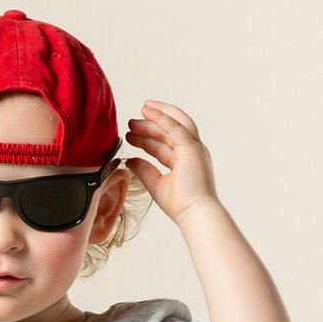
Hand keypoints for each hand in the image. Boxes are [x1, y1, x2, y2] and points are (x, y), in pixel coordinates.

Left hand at [124, 100, 219, 224]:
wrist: (193, 213)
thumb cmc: (180, 204)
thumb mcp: (155, 183)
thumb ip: (143, 169)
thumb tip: (129, 160)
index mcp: (184, 160)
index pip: (164, 143)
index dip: (146, 138)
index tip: (130, 134)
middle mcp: (191, 152)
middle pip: (169, 131)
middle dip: (150, 125)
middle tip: (131, 123)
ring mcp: (193, 148)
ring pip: (176, 123)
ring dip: (159, 114)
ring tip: (143, 107)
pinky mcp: (192, 148)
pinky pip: (176, 127)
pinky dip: (163, 117)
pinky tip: (149, 111)